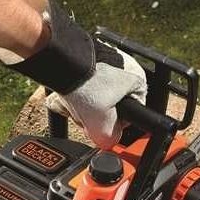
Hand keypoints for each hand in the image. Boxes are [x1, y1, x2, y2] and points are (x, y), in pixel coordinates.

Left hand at [0, 0, 146, 148]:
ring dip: (82, 104)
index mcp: (138, 81)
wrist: (60, 60)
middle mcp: (126, 67)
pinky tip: (67, 93)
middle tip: (84, 114)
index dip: (114, 125)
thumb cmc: (85, 83)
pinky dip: (75, 89)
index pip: (132, 115)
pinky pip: (84, 82)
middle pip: (111, 105)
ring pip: (95, 95)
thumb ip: (110, 139)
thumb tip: (109, 142)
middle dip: (94, 114)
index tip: (101, 126)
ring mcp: (108, 59)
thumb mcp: (102, 125)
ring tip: (73, 102)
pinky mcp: (90, 57)